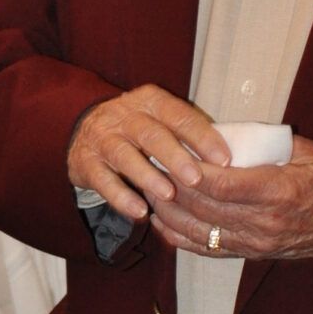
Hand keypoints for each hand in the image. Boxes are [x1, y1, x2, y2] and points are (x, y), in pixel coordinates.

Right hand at [68, 86, 229, 224]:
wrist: (84, 131)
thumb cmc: (139, 132)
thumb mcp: (161, 122)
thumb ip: (187, 135)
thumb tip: (228, 161)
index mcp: (151, 102)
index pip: (179, 115)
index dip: (202, 137)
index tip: (223, 160)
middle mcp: (125, 115)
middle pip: (151, 134)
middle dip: (175, 157)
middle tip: (196, 179)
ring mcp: (102, 137)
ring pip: (125, 155)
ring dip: (148, 176)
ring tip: (168, 196)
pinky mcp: (85, 161)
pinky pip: (102, 180)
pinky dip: (120, 197)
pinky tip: (138, 212)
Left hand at [151, 135, 312, 261]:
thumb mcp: (306, 152)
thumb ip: (265, 143)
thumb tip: (222, 133)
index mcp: (275, 191)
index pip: (217, 183)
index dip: (186, 170)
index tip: (167, 151)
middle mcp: (262, 222)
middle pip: (200, 206)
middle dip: (168, 185)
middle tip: (149, 163)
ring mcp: (254, 243)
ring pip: (196, 230)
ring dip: (166, 210)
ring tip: (149, 188)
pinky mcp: (250, 254)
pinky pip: (205, 248)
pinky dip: (178, 235)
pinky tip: (161, 220)